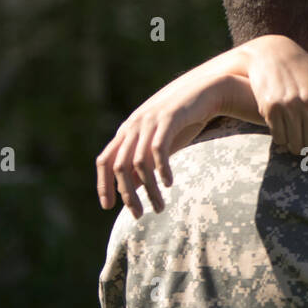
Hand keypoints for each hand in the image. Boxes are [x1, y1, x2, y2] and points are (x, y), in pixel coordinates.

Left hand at [95, 71, 229, 218]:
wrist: (204, 92)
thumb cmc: (181, 121)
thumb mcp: (157, 144)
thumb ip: (142, 162)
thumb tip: (130, 189)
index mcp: (126, 132)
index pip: (105, 161)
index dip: (103, 184)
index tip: (108, 207)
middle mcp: (134, 126)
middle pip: (120, 166)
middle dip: (128, 194)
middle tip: (138, 215)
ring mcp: (150, 122)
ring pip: (140, 163)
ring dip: (149, 189)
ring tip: (159, 207)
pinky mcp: (168, 119)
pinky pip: (159, 149)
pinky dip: (162, 169)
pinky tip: (169, 183)